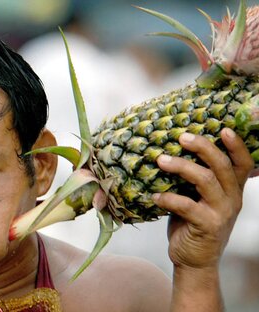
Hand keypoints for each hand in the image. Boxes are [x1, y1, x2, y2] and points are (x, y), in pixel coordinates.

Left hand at [154, 128, 253, 269]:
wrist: (194, 260)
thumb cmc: (191, 223)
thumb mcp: (198, 199)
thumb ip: (195, 180)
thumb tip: (171, 150)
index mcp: (232, 190)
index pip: (243, 164)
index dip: (237, 146)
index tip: (224, 128)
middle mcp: (232, 199)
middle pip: (222, 166)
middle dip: (202, 147)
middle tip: (181, 137)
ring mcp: (221, 213)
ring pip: (205, 180)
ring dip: (181, 167)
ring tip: (160, 160)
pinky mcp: (206, 226)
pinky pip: (186, 206)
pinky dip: (168, 198)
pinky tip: (153, 196)